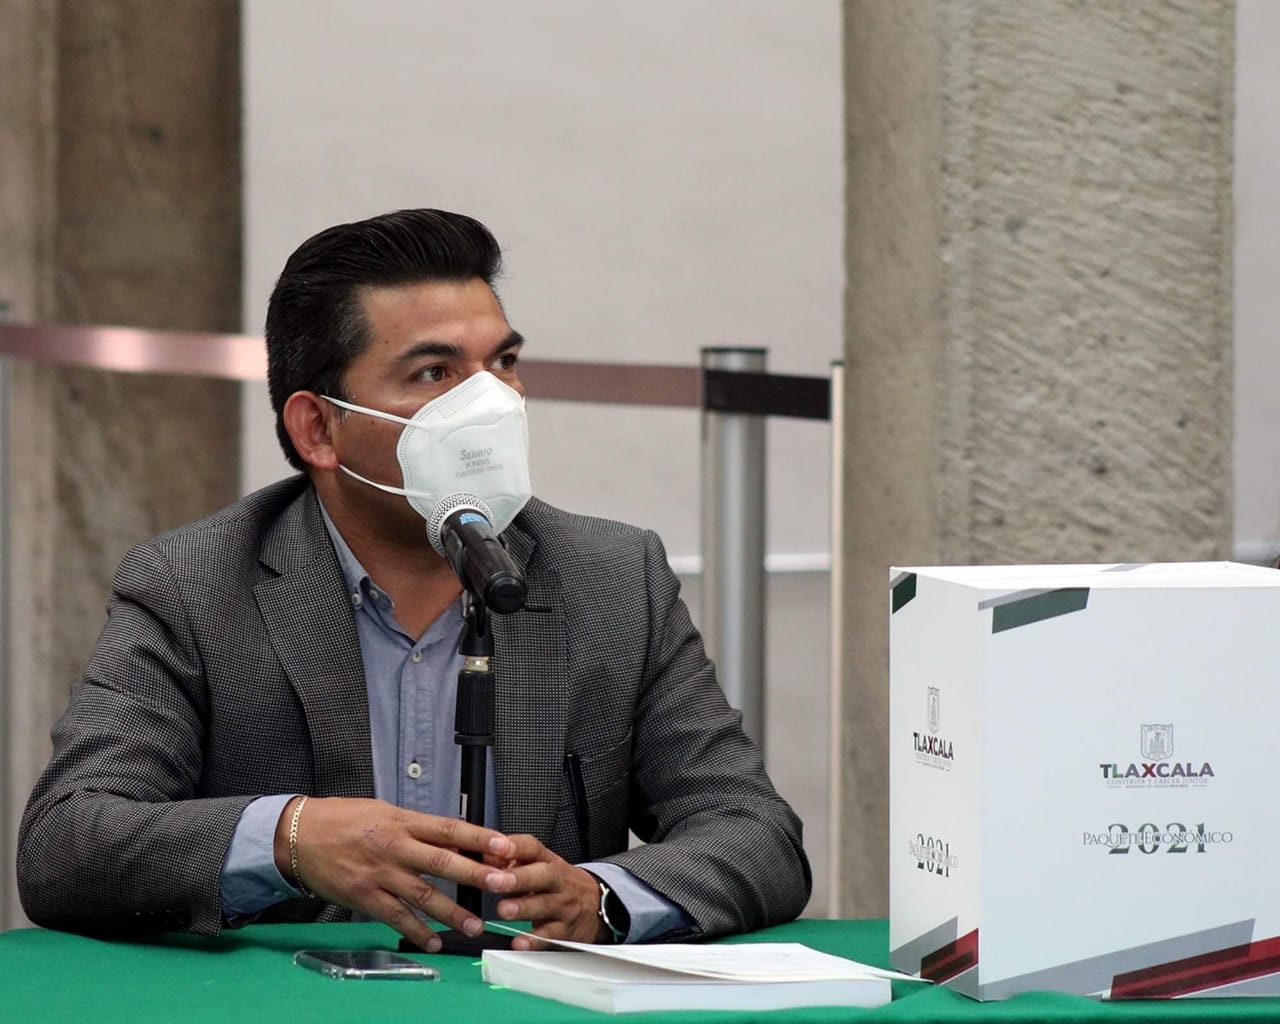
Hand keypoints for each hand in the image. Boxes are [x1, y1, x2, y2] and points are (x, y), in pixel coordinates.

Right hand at [274, 796, 518, 951]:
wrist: (299, 835)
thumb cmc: (343, 820)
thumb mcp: (384, 812)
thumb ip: (418, 828)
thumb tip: (452, 843)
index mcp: (402, 821)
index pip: (449, 828)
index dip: (479, 837)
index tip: (505, 845)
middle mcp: (394, 847)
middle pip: (442, 861)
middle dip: (475, 874)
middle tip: (502, 884)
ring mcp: (379, 874)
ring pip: (423, 895)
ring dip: (451, 913)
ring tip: (474, 926)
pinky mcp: (363, 897)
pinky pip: (395, 917)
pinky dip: (416, 931)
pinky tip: (432, 942)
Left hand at [491, 833, 607, 947]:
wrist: (597, 905)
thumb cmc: (558, 884)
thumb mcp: (541, 867)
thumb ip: (512, 861)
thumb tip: (482, 855)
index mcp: (548, 861)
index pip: (532, 847)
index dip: (514, 846)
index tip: (495, 847)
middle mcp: (558, 881)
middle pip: (542, 875)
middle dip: (518, 878)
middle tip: (494, 881)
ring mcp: (564, 906)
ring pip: (545, 905)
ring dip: (523, 908)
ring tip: (503, 910)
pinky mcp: (566, 931)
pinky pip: (550, 936)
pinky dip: (534, 941)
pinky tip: (519, 943)